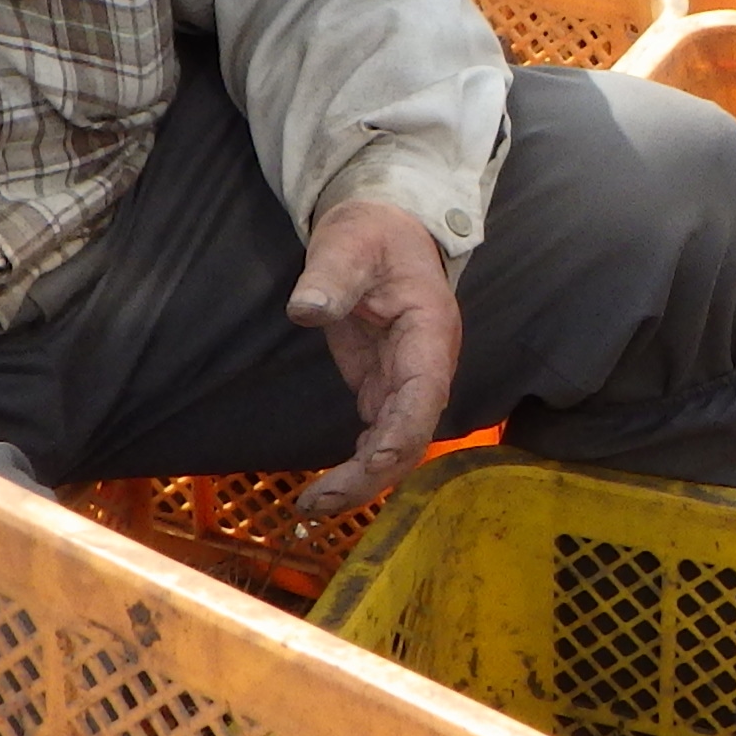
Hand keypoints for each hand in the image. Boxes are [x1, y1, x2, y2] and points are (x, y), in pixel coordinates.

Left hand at [288, 201, 459, 515]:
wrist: (385, 229)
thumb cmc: (372, 233)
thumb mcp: (348, 242)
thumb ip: (330, 276)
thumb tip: (305, 310)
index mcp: (430, 333)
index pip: (425, 395)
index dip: (403, 434)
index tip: (371, 463)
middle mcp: (427, 366)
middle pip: (411, 435)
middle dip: (371, 474)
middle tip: (319, 502)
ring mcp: (407, 381)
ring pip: (396, 445)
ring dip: (362, 479)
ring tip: (313, 506)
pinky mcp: (384, 387)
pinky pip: (379, 438)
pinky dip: (357, 466)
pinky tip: (326, 490)